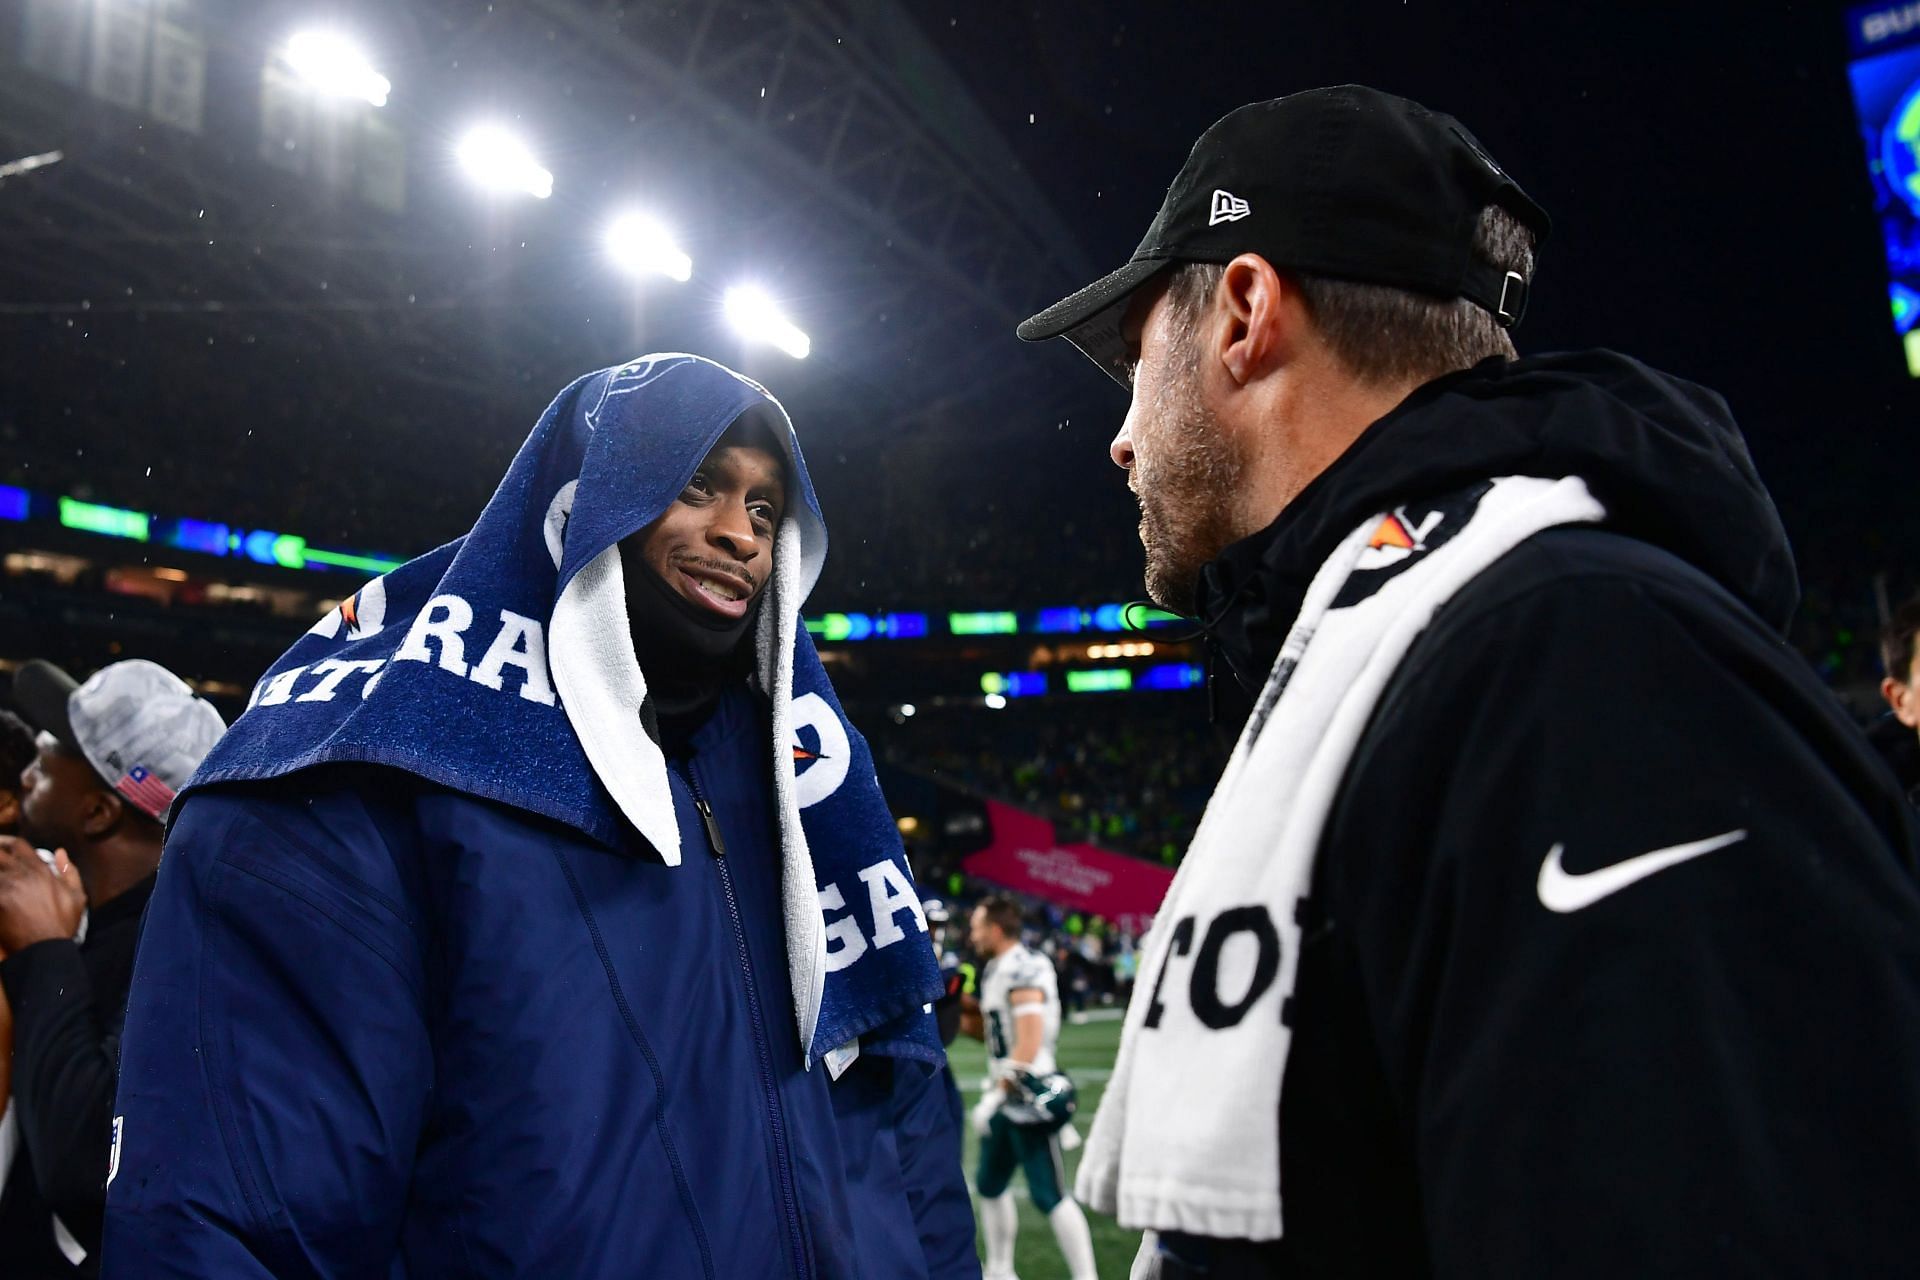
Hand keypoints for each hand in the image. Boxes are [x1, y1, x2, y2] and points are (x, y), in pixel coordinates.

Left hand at [0, 837, 85, 953]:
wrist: (44, 948)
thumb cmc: (62, 924)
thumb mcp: (77, 897)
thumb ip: (70, 871)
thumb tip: (60, 852)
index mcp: (41, 871)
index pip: (19, 846)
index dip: (9, 844)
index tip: (5, 849)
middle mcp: (21, 875)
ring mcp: (6, 887)